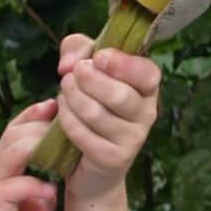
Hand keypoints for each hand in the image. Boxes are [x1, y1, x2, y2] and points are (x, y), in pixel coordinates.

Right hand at [0, 100, 64, 210]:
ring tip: (58, 148)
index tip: (55, 105)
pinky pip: (9, 188)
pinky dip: (31, 186)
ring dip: (36, 146)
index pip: (11, 134)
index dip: (32, 117)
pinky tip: (47, 194)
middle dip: (40, 125)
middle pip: (12, 136)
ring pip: (9, 153)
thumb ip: (35, 200)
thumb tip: (51, 190)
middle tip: (65, 120)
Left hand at [55, 32, 161, 198]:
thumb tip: (69, 63)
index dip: (123, 64)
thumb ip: (78, 49)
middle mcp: (147, 112)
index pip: (148, 73)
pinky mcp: (114, 159)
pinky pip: (84, 134)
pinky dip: (67, 119)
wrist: (88, 160)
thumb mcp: (85, 67)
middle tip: (70, 76)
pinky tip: (62, 112)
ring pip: (97, 113)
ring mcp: (133, 139)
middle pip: (119, 95)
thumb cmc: (91, 103)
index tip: (98, 57)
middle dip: (87, 81)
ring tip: (64, 92)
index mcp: (147, 87)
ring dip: (72, 98)